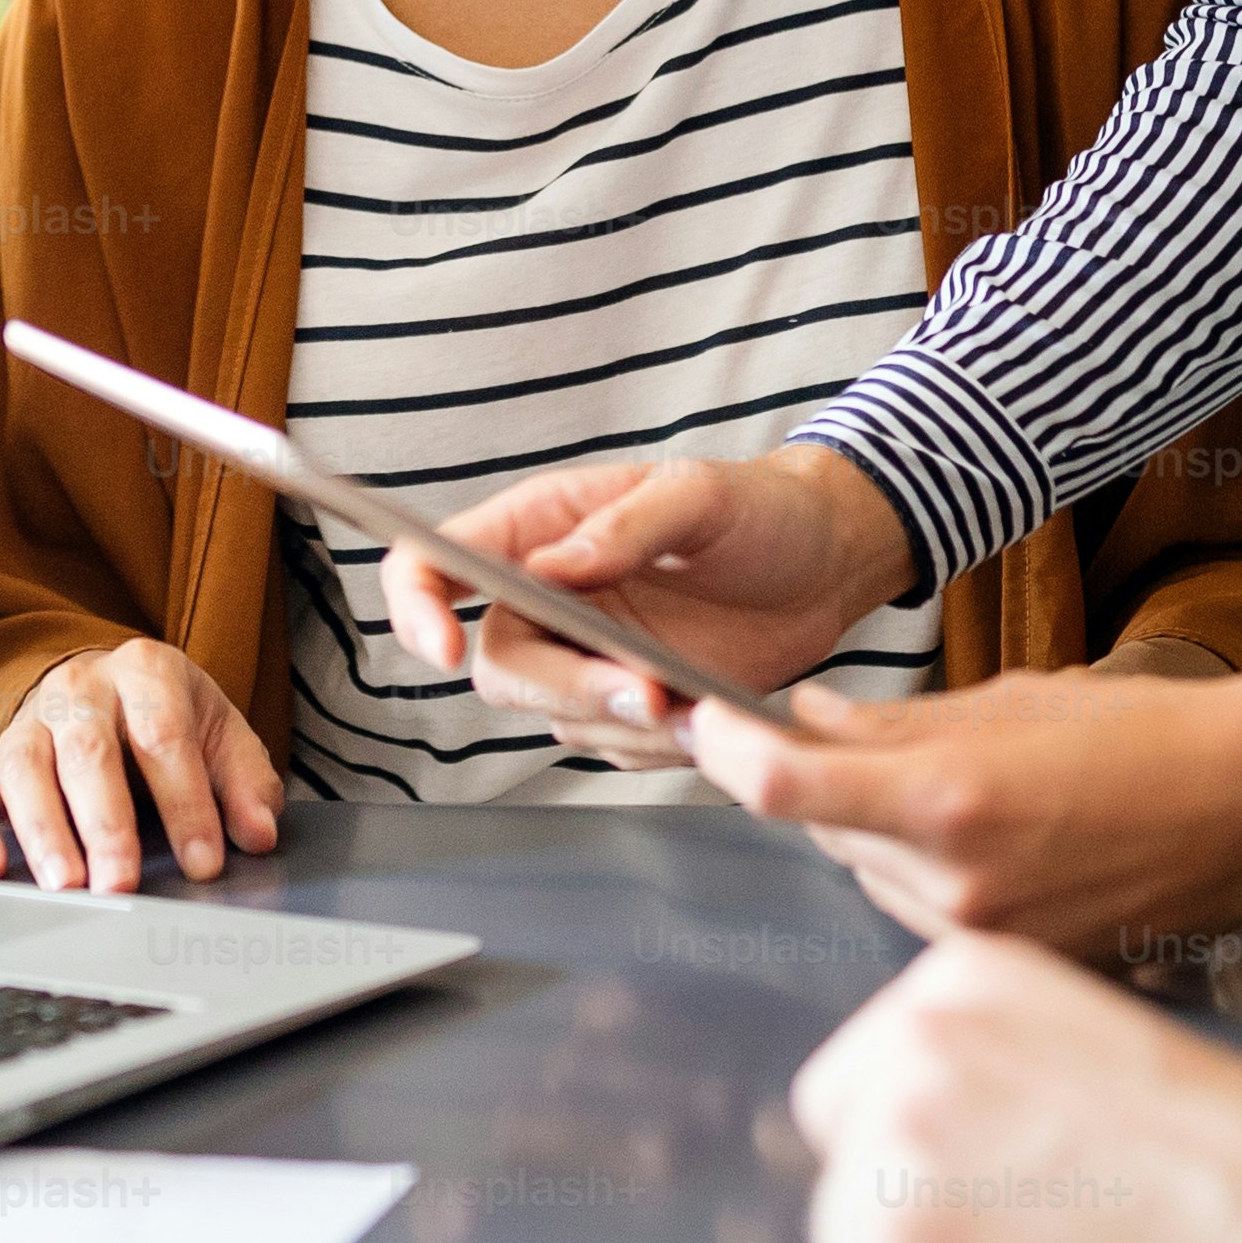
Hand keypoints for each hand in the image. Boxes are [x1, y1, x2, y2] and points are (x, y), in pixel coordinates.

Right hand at [0, 640, 282, 894]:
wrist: (108, 686)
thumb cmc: (169, 720)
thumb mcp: (220, 735)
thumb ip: (246, 783)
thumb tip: (259, 833)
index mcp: (145, 671)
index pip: (165, 736)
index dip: (186, 802)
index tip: (204, 863)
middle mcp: (80, 688)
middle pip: (88, 751)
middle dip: (106, 823)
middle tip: (122, 883)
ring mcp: (30, 722)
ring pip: (26, 769)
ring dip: (43, 831)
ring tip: (65, 885)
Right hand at [378, 445, 916, 764]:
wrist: (827, 566)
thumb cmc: (759, 509)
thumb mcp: (700, 495)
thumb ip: (625, 527)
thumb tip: (548, 569)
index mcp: (539, 527)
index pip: (433, 562)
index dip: (415, 606)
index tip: (442, 647)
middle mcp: (545, 596)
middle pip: (497, 665)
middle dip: (567, 688)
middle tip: (648, 690)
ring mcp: (582, 656)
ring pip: (555, 716)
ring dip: (622, 720)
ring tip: (697, 696)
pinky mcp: (624, 704)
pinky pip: (611, 747)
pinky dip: (656, 743)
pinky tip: (706, 709)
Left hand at [689, 644, 1241, 956]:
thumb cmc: (1145, 736)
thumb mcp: (1005, 700)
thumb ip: (887, 725)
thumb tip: (798, 724)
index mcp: (946, 804)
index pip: (783, 791)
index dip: (725, 752)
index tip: (704, 721)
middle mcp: (953, 887)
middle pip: (828, 833)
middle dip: (830, 786)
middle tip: (870, 742)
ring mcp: (984, 939)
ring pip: (874, 876)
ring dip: (885, 834)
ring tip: (974, 790)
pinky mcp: (1015, 966)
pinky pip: (928, 914)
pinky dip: (934, 873)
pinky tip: (1004, 838)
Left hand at [794, 930, 1241, 1242]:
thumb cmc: (1228, 1171)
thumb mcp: (1085, 1055)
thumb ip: (981, 1073)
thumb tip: (900, 1134)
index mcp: (962, 984)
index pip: (860, 1085)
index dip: (918, 1159)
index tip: (986, 1184)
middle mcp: (917, 1042)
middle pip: (844, 1164)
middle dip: (910, 1218)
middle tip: (1024, 1241)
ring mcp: (899, 1139)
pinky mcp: (899, 1242)